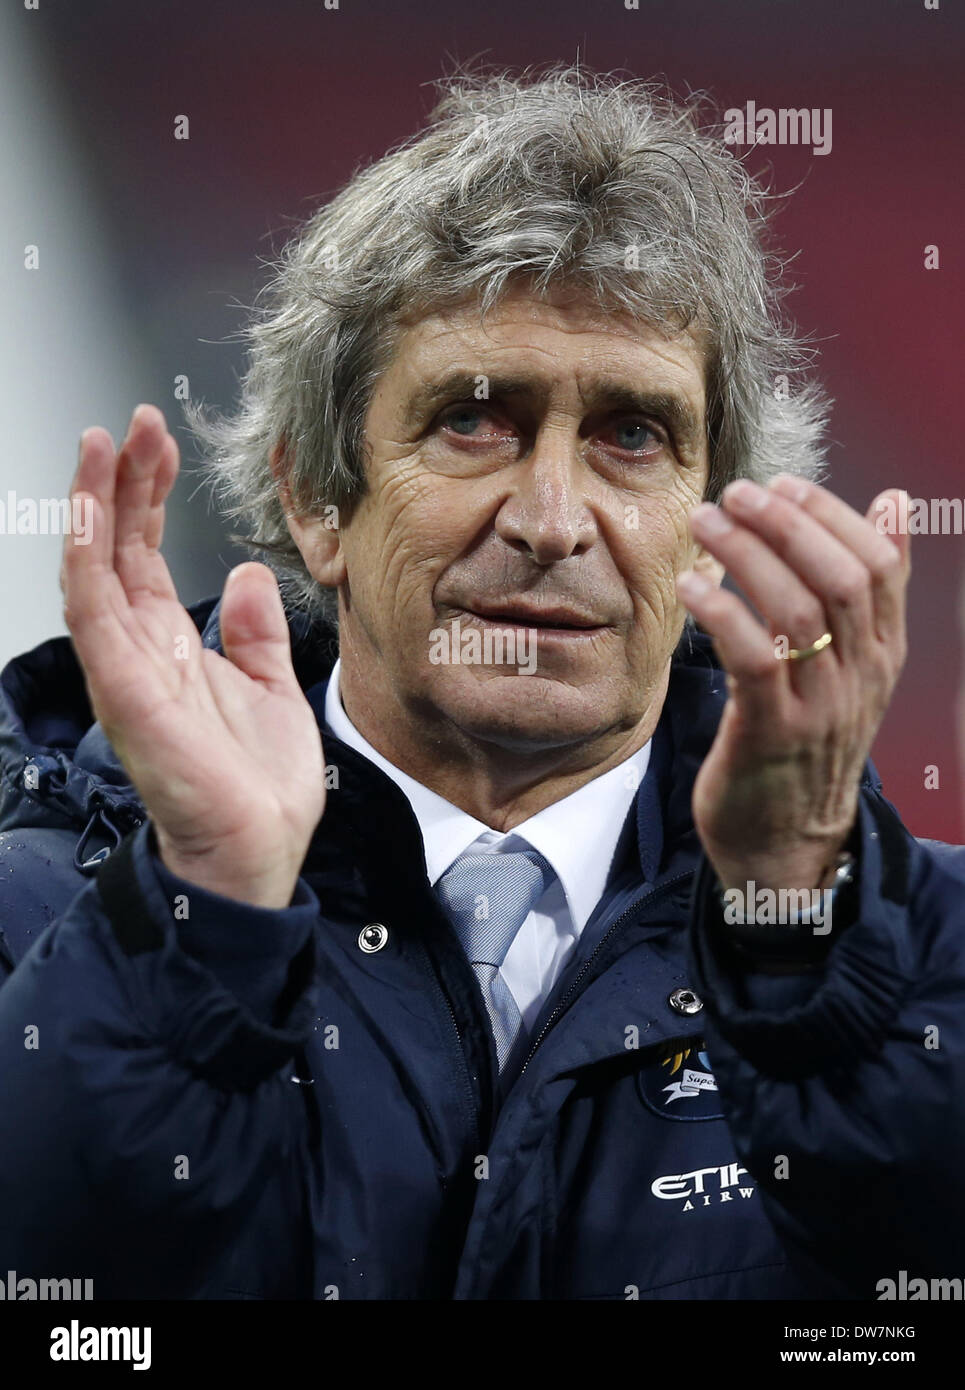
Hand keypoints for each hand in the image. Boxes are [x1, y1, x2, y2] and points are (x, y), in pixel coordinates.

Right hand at [62, 404, 325, 907]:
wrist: (259, 849)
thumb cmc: (258, 785)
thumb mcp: (271, 686)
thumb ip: (255, 631)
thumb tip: (245, 574)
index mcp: (173, 646)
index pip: (146, 554)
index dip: (148, 496)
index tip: (159, 442)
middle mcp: (140, 649)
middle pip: (116, 547)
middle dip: (121, 481)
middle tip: (134, 422)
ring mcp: (126, 666)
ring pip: (93, 566)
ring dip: (93, 502)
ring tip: (103, 443)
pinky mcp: (124, 687)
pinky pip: (93, 609)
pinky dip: (85, 554)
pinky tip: (87, 507)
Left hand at [676, 476, 909, 895]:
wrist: (785, 841)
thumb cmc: (804, 742)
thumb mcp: (851, 665)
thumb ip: (867, 591)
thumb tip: (894, 500)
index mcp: (883, 652)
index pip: (878, 564)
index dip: (831, 515)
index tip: (782, 485)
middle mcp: (862, 676)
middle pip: (839, 578)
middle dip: (786, 523)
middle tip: (737, 493)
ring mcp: (821, 706)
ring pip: (798, 610)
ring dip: (747, 555)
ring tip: (705, 523)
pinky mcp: (772, 732)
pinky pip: (755, 658)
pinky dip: (723, 612)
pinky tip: (692, 587)